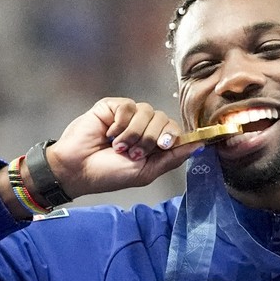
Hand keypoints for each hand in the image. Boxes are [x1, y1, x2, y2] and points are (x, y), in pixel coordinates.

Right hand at [45, 98, 201, 197]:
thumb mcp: (146, 172)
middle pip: (164, 119)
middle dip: (150, 140)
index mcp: (154, 143)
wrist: (79, 169)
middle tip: (133, 153)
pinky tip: (109, 134)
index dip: (172, 136)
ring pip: (148, 112)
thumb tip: (200, 145)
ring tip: (118, 147)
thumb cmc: (110, 174)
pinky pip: (129, 108)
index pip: (175, 130)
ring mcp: (128, 115)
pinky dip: (120, 125)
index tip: (163, 146)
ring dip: (133, 135)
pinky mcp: (113, 106)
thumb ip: (172, 158)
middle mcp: (144, 126)